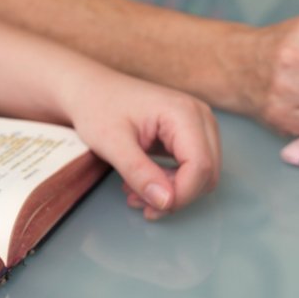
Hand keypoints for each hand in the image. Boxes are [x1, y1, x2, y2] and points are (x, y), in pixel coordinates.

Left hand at [67, 73, 220, 220]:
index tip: (149, 208)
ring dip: (174, 193)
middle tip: (137, 201)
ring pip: (203, 175)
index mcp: (184, 113)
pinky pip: (194, 169)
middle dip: (176, 196)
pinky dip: (172, 184)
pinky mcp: (192, 135)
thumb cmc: (98, 107)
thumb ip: (139, 172)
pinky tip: (145, 183)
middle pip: (207, 173)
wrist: (92, 89)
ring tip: (136, 193)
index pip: (200, 166)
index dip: (181, 195)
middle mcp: (200, 117)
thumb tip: (166, 203)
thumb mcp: (112, 143)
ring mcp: (200, 125)